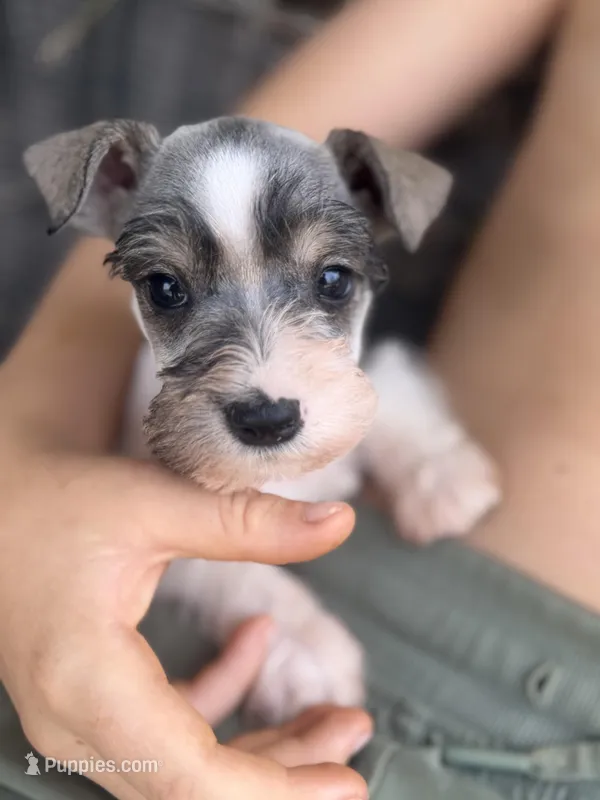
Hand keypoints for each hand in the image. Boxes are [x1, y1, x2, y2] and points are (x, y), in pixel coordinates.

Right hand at [0, 444, 368, 799]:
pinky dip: (220, 697)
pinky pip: (166, 726)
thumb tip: (339, 524)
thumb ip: (246, 522)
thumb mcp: (154, 504)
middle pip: (191, 787)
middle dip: (284, 772)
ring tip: (331, 712)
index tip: (346, 786)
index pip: (188, 777)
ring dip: (262, 745)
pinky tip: (255, 640)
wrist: (1, 502)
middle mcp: (74, 718)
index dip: (274, 792)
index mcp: (86, 678)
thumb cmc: (58, 501)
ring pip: (184, 766)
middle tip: (353, 732)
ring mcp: (79, 718)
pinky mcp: (92, 700)